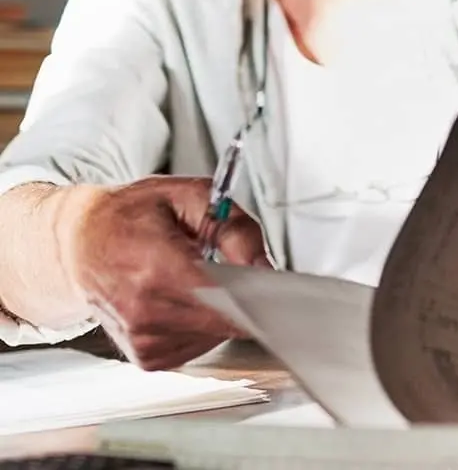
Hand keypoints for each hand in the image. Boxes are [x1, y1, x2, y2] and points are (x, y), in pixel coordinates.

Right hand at [58, 176, 269, 368]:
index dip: (257, 295)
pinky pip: (198, 345)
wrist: (79, 242)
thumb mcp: (190, 197)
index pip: (223, 299)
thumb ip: (236, 229)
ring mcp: (142, 340)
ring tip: (196, 278)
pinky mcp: (145, 357)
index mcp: (155, 269)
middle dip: (244, 296)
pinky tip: (186, 300)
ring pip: (216, 334)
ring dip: (221, 309)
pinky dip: (203, 323)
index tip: (281, 291)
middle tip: (241, 269)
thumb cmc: (132, 216)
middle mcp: (145, 312)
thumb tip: (265, 268)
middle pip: (225, 319)